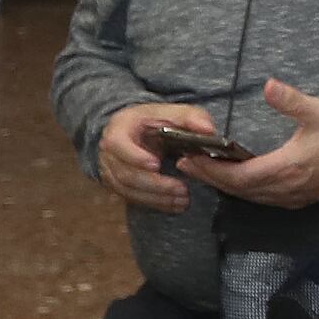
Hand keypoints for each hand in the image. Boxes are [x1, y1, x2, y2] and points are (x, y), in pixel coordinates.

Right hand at [94, 100, 222, 213]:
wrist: (136, 133)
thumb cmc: (153, 121)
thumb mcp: (171, 113)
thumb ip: (191, 118)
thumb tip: (209, 130)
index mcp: (118, 129)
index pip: (117, 144)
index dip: (135, 156)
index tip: (156, 164)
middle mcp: (109, 153)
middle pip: (126, 173)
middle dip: (155, 184)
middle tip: (182, 189)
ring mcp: (111, 171)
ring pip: (129, 190)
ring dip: (157, 197)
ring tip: (183, 199)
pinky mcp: (118, 186)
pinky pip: (133, 199)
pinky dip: (155, 204)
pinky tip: (175, 205)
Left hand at [188, 77, 318, 209]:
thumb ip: (291, 100)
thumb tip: (267, 85)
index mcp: (286, 167)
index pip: (239, 176)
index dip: (213, 170)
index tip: (192, 159)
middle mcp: (283, 188)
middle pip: (237, 189)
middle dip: (210, 177)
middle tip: (186, 164)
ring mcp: (288, 197)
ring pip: (247, 196)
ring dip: (223, 185)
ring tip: (202, 170)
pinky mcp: (294, 199)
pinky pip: (259, 198)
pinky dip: (240, 189)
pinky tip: (232, 179)